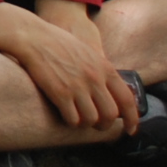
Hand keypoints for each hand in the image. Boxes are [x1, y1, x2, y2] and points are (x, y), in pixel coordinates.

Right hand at [17, 4, 138, 134]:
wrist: (34, 37)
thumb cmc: (58, 43)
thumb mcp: (88, 52)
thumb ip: (101, 70)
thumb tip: (111, 90)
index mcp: (104, 68)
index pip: (127, 99)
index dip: (132, 118)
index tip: (130, 129)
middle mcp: (94, 79)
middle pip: (110, 114)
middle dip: (105, 125)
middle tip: (97, 125)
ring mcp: (78, 87)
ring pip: (92, 119)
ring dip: (86, 124)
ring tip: (79, 120)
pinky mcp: (60, 93)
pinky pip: (73, 119)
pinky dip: (71, 122)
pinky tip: (66, 115)